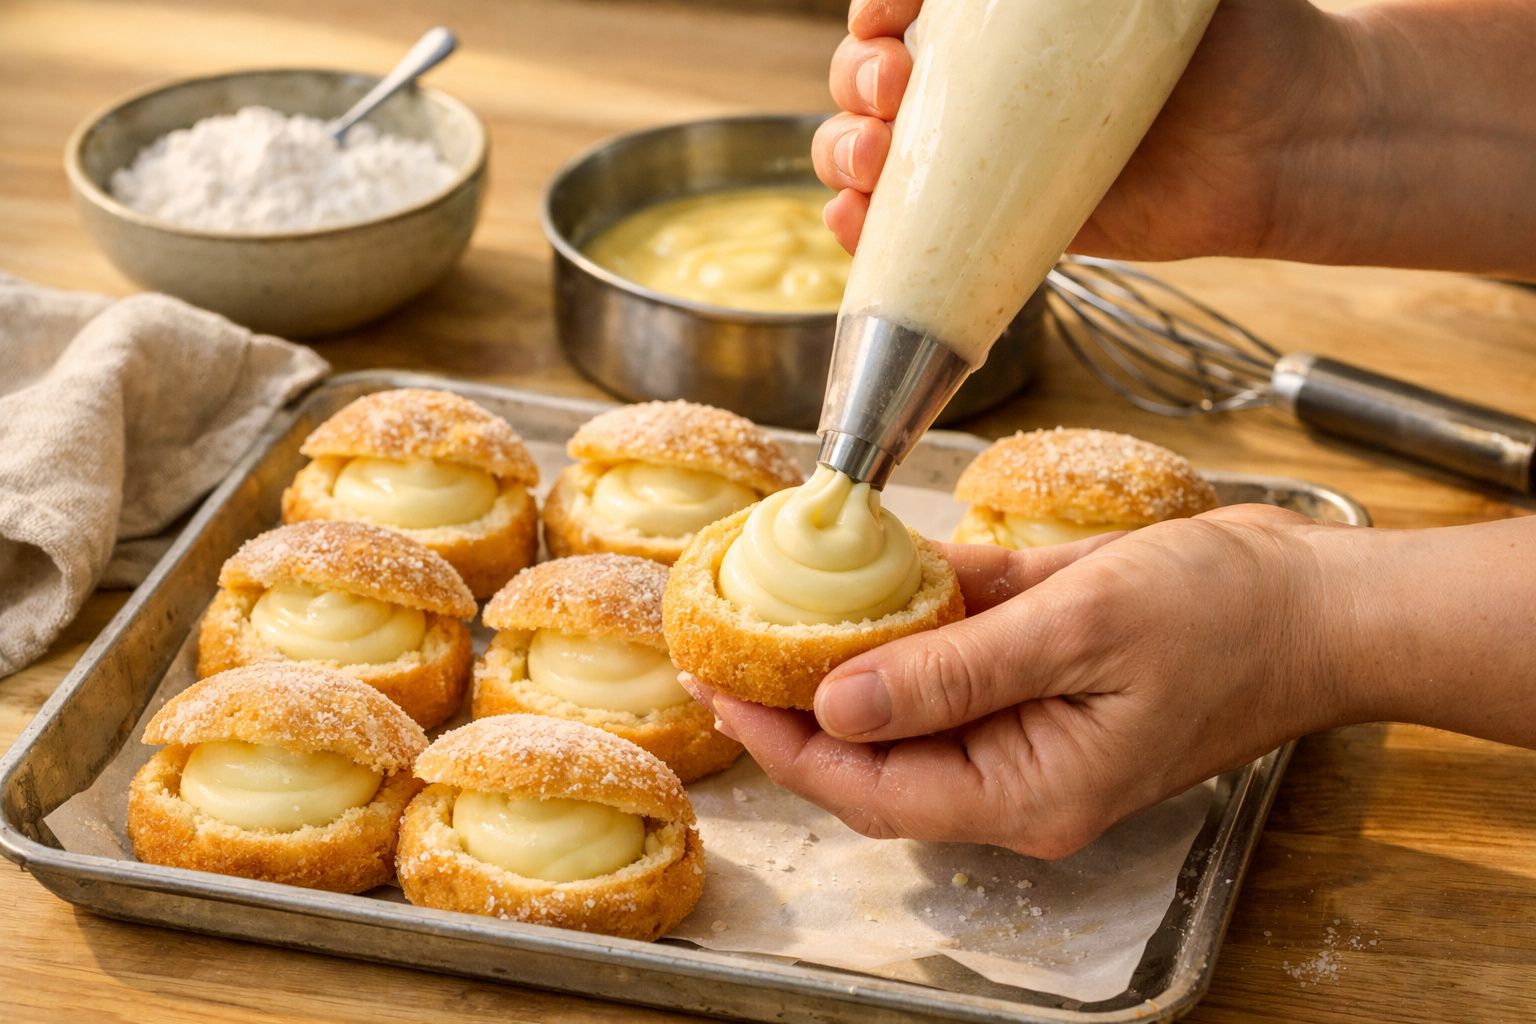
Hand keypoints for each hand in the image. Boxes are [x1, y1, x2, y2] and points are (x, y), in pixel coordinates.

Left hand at [684, 505, 1356, 857]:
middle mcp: (1019, 774)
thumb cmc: (1223, 617)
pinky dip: (912, 620)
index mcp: (1028, 791)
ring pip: (909, 709)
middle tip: (725, 643)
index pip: (871, 789)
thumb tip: (833, 708)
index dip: (784, 745)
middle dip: (796, 707)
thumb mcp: (1076, 631)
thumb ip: (953, 673)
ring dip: (847, 659)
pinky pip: (957, 660)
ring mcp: (1030, 728)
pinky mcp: (1042, 679)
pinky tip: (870, 577)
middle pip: (876, 759)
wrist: (1317, 598)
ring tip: (770, 607)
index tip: (719, 686)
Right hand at [814, 0, 1358, 261]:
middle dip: (854, 78)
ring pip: (868, 151)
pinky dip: (861, 229)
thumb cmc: (1232, 33)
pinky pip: (905, 231)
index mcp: (997, 14)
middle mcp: (976, 79)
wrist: (1281, 138)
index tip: (890, 8)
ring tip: (873, 160)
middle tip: (895, 85)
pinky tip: (857, 222)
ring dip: (843, 153)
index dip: (873, 6)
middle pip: (865, 75)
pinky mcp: (993, 224)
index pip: (898, 3)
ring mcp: (979, 154)